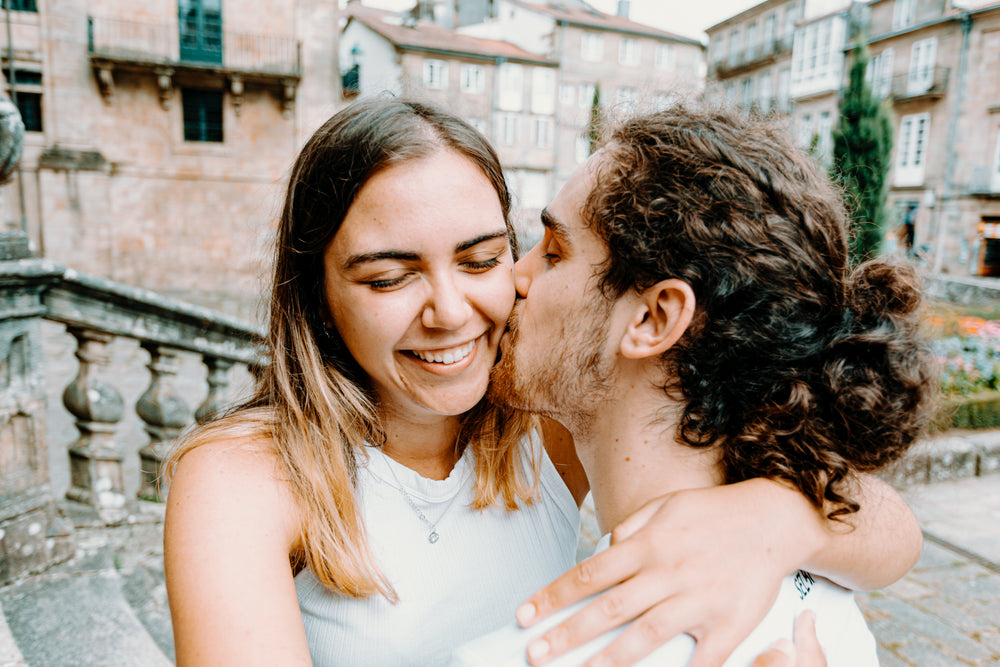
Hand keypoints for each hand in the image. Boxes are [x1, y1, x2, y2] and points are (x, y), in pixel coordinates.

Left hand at [515, 480, 826, 666]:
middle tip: (535, 654)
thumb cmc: (715, 513)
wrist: (775, 518)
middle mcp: (668, 573)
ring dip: (606, 659)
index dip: (552, 597)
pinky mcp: (728, 624)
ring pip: (644, 636)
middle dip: (566, 634)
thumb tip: (604, 548)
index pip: (588, 574)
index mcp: (648, 545)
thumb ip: (632, 529)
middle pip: (607, 610)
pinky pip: (700, 659)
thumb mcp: (666, 505)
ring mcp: (698, 601)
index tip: (524, 616)